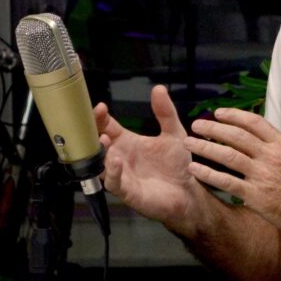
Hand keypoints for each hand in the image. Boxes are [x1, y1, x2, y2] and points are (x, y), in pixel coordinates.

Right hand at [95, 85, 205, 235]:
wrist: (187, 192)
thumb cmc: (177, 165)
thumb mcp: (173, 134)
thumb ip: (166, 112)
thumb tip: (159, 88)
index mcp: (127, 142)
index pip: (106, 127)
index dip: (100, 117)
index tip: (100, 106)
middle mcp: (119, 157)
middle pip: (98, 143)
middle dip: (93, 132)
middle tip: (95, 120)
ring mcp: (121, 175)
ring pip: (101, 163)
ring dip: (101, 152)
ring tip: (104, 139)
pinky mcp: (128, 192)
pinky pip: (114, 182)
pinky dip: (113, 172)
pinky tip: (117, 160)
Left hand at [185, 107, 280, 236]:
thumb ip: (279, 151)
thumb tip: (263, 145)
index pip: (255, 122)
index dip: (234, 115)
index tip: (219, 112)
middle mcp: (272, 156)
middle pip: (237, 135)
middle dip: (213, 128)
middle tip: (197, 125)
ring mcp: (263, 175)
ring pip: (228, 155)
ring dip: (205, 147)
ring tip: (189, 144)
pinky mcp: (256, 196)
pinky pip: (226, 182)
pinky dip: (208, 174)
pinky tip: (194, 169)